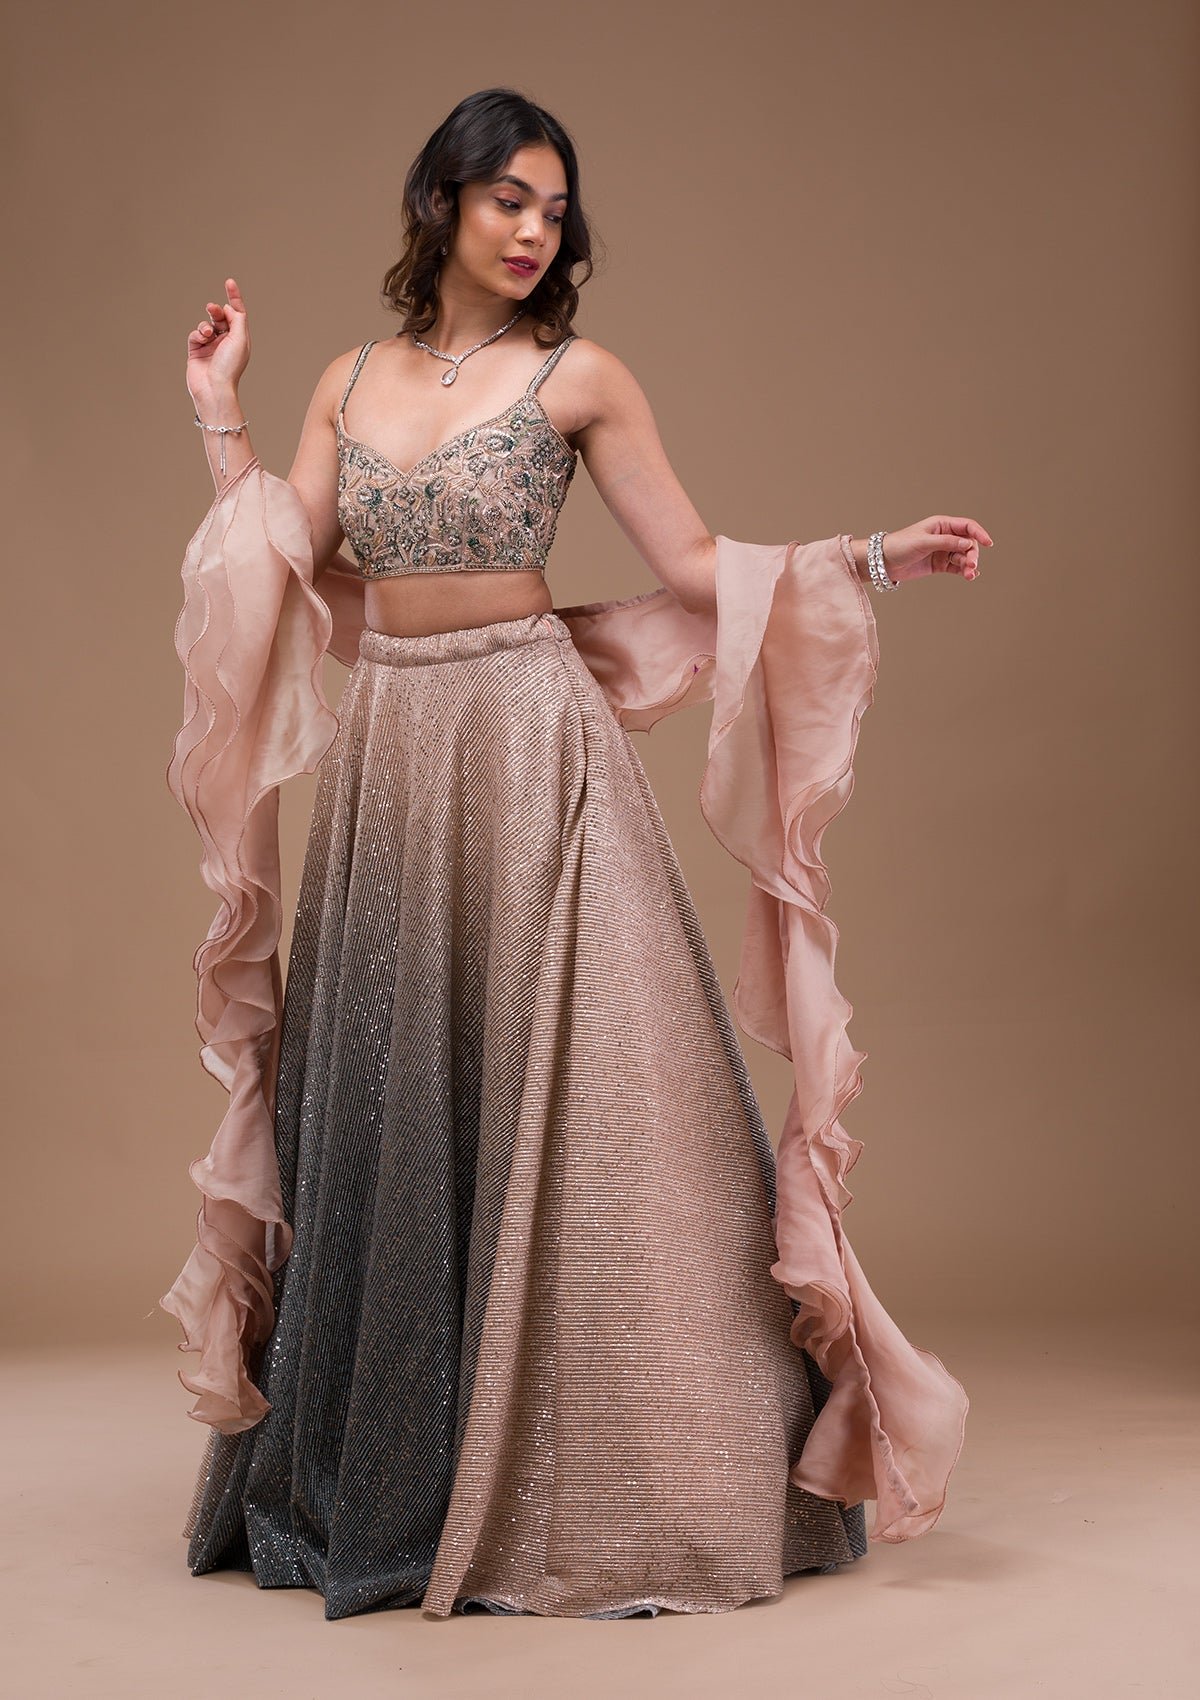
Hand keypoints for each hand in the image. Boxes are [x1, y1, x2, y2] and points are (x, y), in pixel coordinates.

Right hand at [187, 276, 250, 407]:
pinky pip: (195, 334)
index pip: (237, 313)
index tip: (229, 282)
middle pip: (221, 317)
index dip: (234, 297)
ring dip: (206, 325)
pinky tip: (201, 340)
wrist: (214, 388)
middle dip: (216, 311)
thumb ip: (237, 319)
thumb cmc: (230, 367)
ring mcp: (211, 346)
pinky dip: (198, 334)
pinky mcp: (196, 351)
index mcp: (240, 339)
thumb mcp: (240, 339)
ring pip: (206, 324)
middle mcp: (226, 342)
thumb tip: (230, 307)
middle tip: (212, 309)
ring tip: (208, 334)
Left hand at [877, 515, 993, 584]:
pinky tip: (969, 576)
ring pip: (963, 557)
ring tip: (969, 575)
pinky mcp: (939, 565)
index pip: (967, 526)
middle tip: (971, 565)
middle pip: (968, 544)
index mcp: (942, 525)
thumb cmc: (900, 545)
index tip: (989, 543)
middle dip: (972, 554)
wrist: (883, 562)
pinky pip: (956, 567)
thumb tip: (968, 544)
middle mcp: (945, 537)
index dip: (979, 533)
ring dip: (969, 565)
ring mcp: (942, 551)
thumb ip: (947, 542)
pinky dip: (964, 571)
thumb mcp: (924, 542)